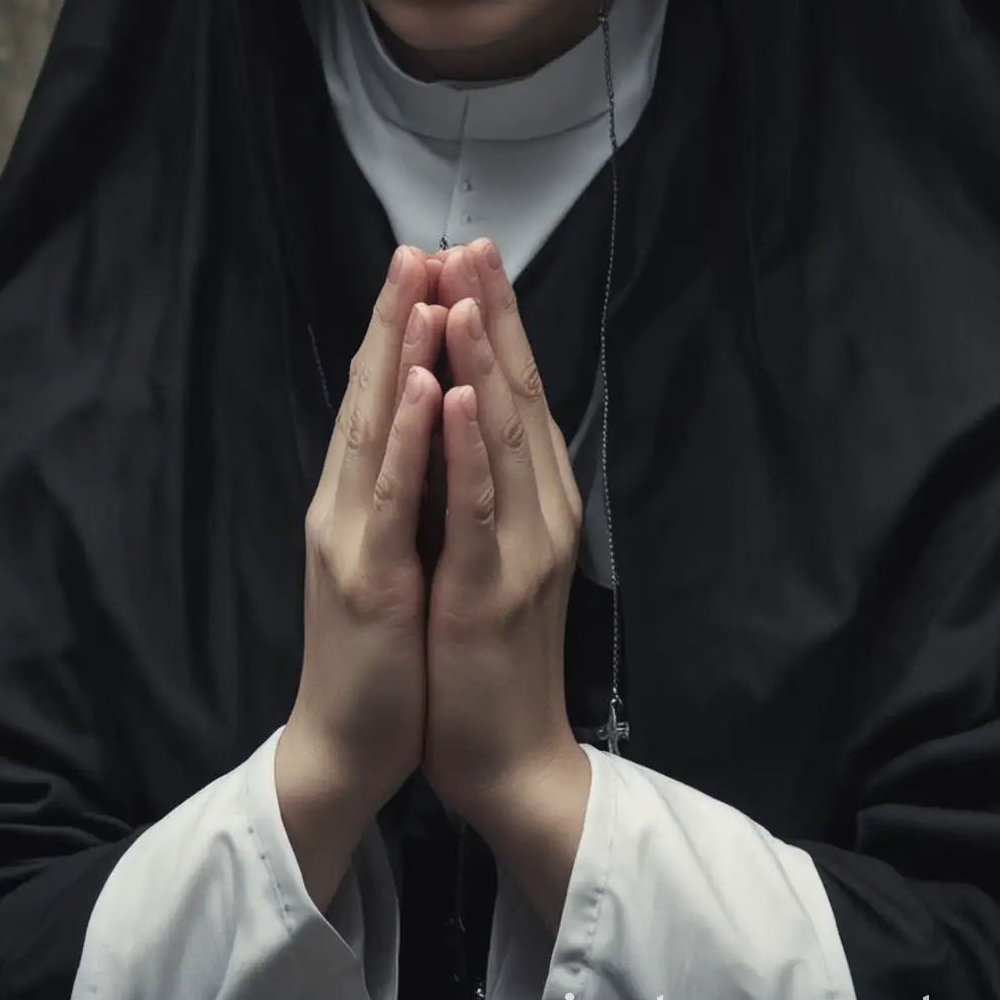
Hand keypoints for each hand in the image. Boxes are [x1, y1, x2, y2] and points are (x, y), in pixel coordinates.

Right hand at [279, 245, 446, 827]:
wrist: (346, 745)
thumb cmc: (382, 652)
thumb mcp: (396, 554)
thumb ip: (405, 490)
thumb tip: (434, 424)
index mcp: (359, 496)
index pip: (380, 393)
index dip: (400, 327)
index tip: (428, 263)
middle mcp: (346, 502)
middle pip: (371, 392)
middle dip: (396, 315)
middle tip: (418, 244)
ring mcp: (352, 536)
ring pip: (377, 427)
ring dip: (399, 351)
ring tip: (420, 285)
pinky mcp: (368, 580)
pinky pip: (393, 495)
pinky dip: (409, 435)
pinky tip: (422, 384)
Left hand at [421, 238, 583, 819]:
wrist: (508, 757)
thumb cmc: (487, 653)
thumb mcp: (491, 549)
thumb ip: (489, 482)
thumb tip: (472, 411)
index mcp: (535, 496)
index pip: (515, 388)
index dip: (494, 320)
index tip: (468, 256)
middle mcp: (540, 508)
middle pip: (516, 392)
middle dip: (491, 314)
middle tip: (471, 242)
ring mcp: (522, 546)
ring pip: (503, 435)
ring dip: (483, 360)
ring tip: (464, 292)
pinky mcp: (493, 589)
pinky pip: (480, 506)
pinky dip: (470, 447)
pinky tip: (459, 396)